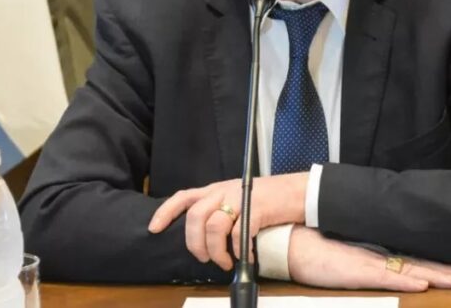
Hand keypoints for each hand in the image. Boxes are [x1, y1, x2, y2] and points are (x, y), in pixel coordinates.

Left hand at [147, 173, 307, 269]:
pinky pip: (239, 234)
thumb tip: (203, 236)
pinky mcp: (255, 209)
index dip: (166, 212)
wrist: (296, 191)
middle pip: (195, 216)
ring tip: (225, 262)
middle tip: (205, 258)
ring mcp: (238, 198)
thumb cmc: (267, 199)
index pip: (183, 197)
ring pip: (213, 226)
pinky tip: (247, 257)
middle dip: (195, 243)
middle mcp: (223, 191)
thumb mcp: (237, 198)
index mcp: (215, 189)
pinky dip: (240, 251)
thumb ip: (220, 209)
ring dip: (217, 251)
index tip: (154, 229)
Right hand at [288, 226, 450, 291]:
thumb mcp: (346, 254)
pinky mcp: (355, 270)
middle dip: (445, 270)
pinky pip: (384, 277)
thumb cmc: (314, 247)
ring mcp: (367, 262)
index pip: (412, 259)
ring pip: (408, 270)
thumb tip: (388, 261)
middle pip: (417, 263)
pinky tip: (421, 284)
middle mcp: (376, 255)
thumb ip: (366, 256)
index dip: (436, 264)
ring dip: (434, 275)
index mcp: (375, 252)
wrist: (290, 240)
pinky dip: (404, 281)